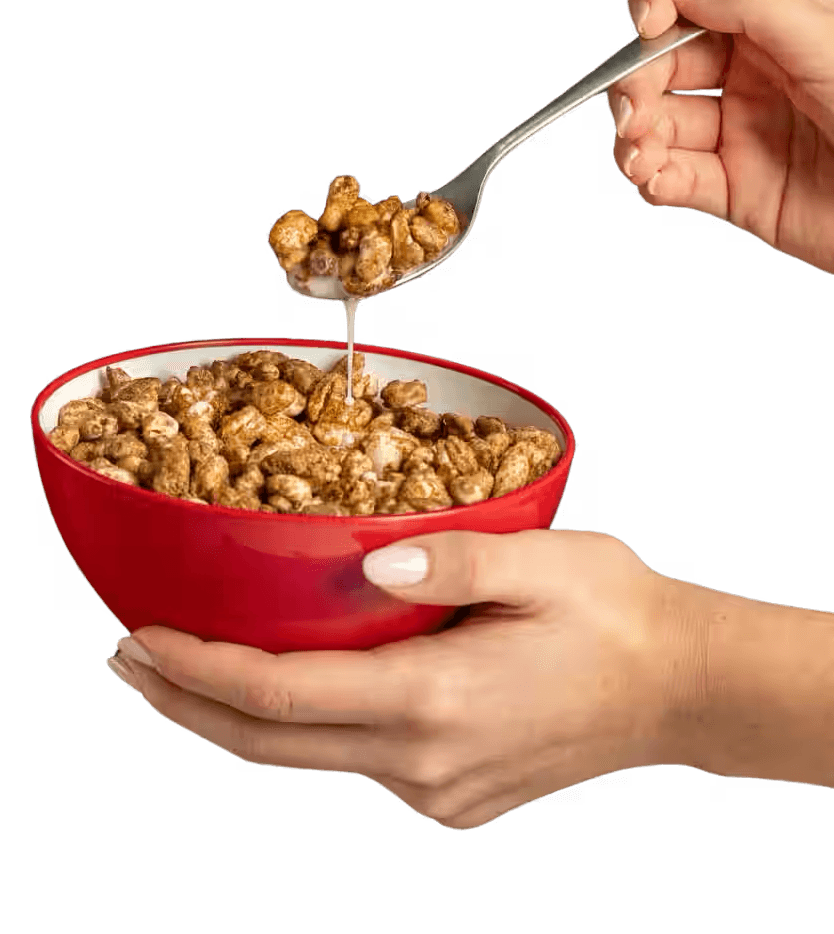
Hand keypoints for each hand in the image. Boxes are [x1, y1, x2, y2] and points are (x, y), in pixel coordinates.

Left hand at [106, 530, 693, 829]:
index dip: (194, 670)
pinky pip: (352, 762)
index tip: (138, 637)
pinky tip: (291, 687)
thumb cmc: (615, 614)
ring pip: (306, 758)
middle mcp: (425, 762)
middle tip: (126, 658)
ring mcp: (436, 790)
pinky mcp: (450, 797)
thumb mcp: (545, 562)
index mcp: (438, 700)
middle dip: (184, 702)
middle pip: (269, 744)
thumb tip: (371, 564)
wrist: (676, 689)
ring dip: (237, 716)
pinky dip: (303, 727)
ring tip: (188, 664)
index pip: (278, 697)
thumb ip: (455, 558)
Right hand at [607, 0, 833, 274]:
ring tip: (640, 155)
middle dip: (636, 82)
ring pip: (659, 122)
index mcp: (780, 22)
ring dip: (634, 136)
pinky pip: (675, 178)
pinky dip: (650, 178)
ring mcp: (741, 132)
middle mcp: (755, 73)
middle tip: (636, 111)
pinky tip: (653, 178)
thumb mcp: (828, 41)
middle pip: (664, 60)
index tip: (648, 24)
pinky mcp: (735, 190)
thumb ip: (754, 4)